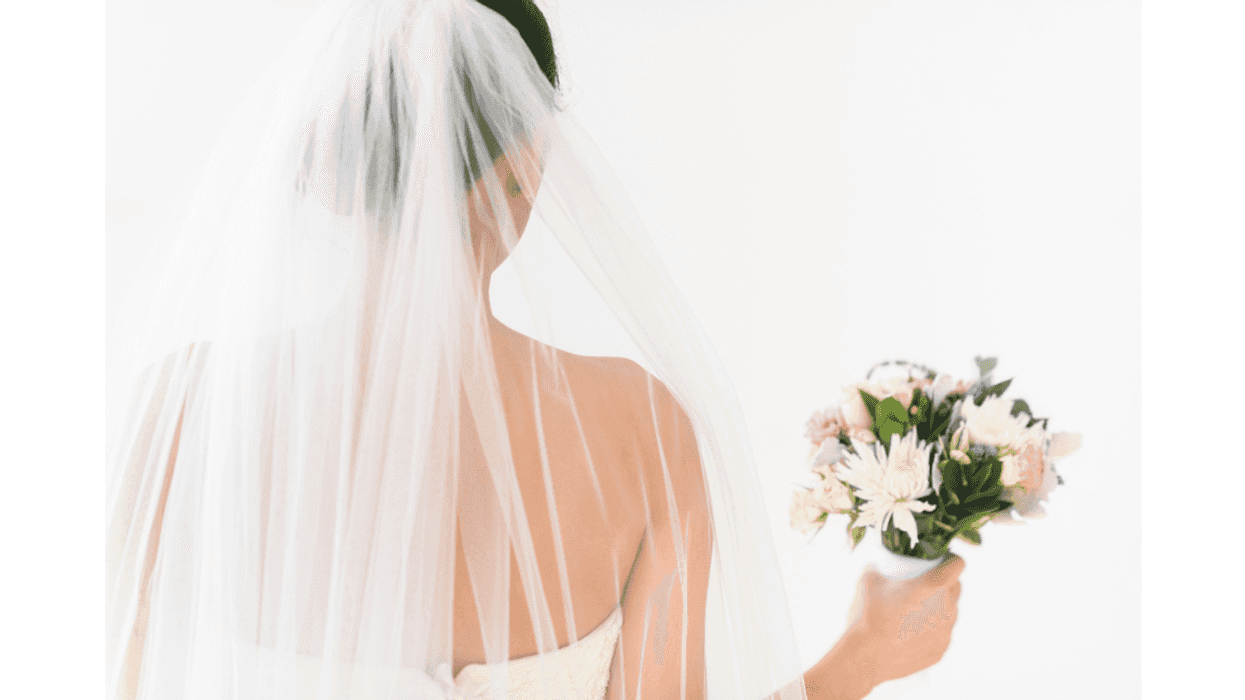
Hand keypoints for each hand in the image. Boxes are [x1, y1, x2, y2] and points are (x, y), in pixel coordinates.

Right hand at [846, 555, 964, 685]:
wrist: (865, 656)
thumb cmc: (869, 614)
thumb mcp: (869, 579)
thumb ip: (879, 568)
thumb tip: (877, 564)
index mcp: (934, 585)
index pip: (958, 564)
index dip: (950, 560)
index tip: (939, 562)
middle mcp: (947, 608)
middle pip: (956, 588)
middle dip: (944, 584)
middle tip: (921, 586)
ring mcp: (946, 632)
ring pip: (949, 612)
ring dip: (938, 608)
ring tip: (913, 612)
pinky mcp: (940, 650)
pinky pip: (941, 634)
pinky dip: (930, 630)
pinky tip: (909, 633)